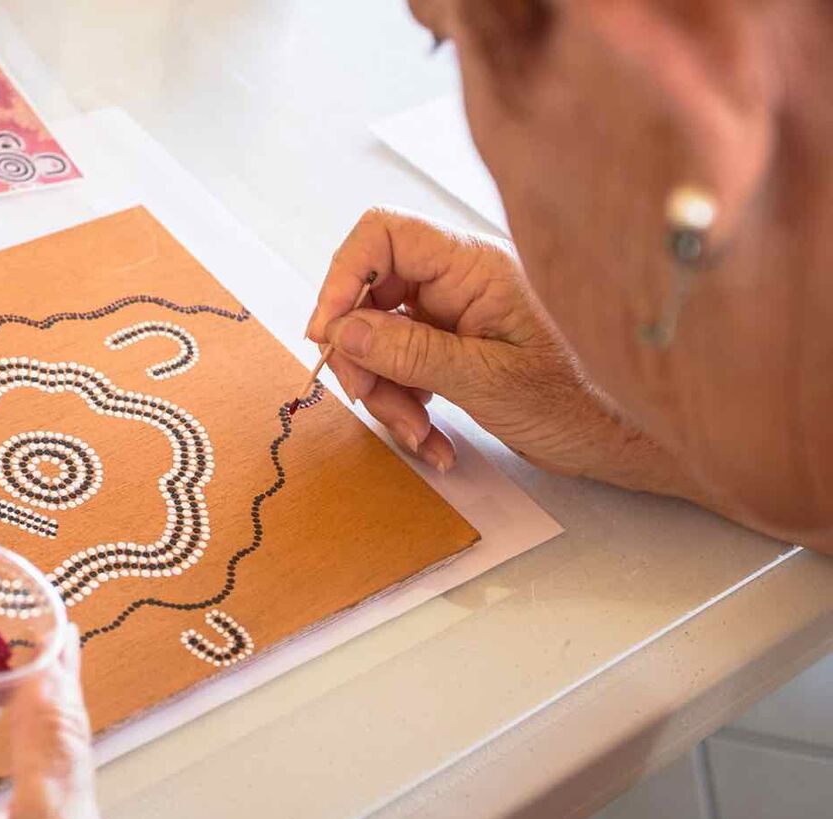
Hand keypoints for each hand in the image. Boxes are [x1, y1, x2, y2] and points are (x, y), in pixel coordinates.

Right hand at [308, 208, 701, 499]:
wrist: (634, 439)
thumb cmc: (588, 401)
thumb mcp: (489, 381)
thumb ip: (411, 353)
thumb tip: (343, 331)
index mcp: (474, 265)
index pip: (382, 235)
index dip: (341, 278)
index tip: (327, 335)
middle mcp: (460, 282)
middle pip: (370, 296)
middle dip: (362, 357)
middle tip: (373, 403)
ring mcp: (456, 317)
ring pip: (380, 341)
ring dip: (385, 394)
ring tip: (418, 435)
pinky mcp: (457, 352)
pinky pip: (405, 370)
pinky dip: (407, 408)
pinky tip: (433, 441)